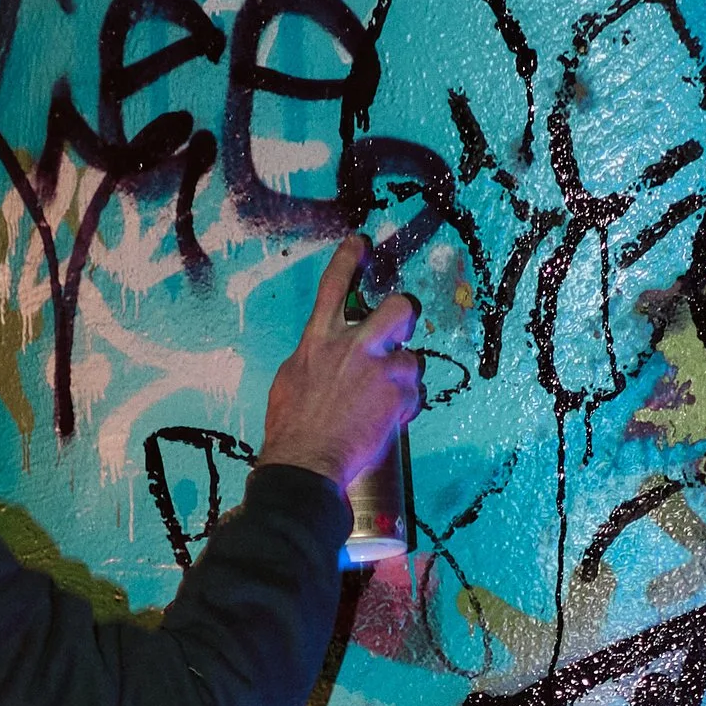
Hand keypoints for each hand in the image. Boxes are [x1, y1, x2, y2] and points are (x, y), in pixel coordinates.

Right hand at [259, 237, 421, 494]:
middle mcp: (353, 346)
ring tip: (382, 402)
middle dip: (404, 313)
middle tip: (400, 327)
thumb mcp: (291, 379)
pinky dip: (404, 408)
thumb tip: (324, 352)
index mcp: (319, 339)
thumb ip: (314, 356)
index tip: (360, 244)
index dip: (349, 258)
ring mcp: (380, 370)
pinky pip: (414, 394)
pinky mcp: (400, 396)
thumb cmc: (291, 427)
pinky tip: (385, 422)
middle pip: (398, 307)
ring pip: (412, 358)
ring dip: (402, 379)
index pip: (334, 286)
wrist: (307, 461)